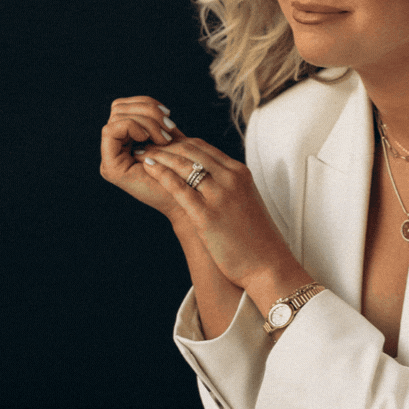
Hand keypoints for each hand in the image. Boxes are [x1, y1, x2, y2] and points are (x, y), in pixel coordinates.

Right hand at [100, 96, 185, 216]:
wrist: (188, 201)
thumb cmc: (183, 173)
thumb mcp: (171, 141)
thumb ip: (159, 123)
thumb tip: (155, 107)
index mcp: (127, 140)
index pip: (125, 106)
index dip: (147, 104)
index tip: (169, 118)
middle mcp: (115, 148)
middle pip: (118, 107)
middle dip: (147, 111)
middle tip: (168, 128)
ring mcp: (110, 158)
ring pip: (116, 116)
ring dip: (145, 121)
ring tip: (163, 138)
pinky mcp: (110, 167)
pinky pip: (111, 131)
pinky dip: (132, 127)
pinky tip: (149, 140)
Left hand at [135, 136, 301, 293]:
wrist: (267, 265)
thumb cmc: (256, 238)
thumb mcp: (246, 201)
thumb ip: (228, 186)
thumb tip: (207, 179)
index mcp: (240, 173)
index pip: (203, 147)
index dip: (178, 143)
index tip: (161, 146)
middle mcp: (231, 178)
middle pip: (191, 150)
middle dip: (164, 145)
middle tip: (145, 145)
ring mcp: (219, 195)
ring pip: (182, 164)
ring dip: (158, 156)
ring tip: (142, 155)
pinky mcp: (207, 215)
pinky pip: (178, 187)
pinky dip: (161, 174)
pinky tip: (148, 170)